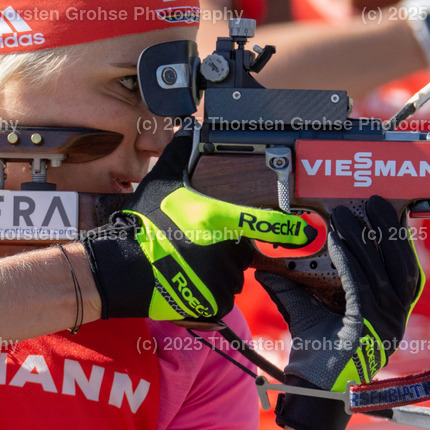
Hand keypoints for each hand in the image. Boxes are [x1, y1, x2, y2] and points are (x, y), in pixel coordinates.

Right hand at [82, 132, 314, 321]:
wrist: (121, 270)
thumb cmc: (142, 225)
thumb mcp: (160, 181)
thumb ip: (181, 152)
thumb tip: (192, 126)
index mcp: (215, 218)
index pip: (262, 223)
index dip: (289, 228)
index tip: (307, 231)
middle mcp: (222, 251)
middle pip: (242, 249)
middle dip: (227, 246)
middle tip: (197, 242)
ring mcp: (218, 280)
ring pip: (232, 274)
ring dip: (218, 269)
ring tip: (189, 261)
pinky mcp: (211, 304)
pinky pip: (221, 296)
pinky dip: (209, 291)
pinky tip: (188, 280)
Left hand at [256, 196, 422, 429]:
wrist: (313, 389)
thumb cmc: (316, 355)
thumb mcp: (307, 312)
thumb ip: (292, 287)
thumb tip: (267, 266)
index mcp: (390, 312)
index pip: (404, 269)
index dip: (399, 239)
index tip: (388, 212)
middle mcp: (395, 318)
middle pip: (401, 265)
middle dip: (389, 230)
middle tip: (375, 201)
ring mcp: (387, 325)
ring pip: (383, 272)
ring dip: (367, 240)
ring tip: (349, 214)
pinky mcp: (370, 329)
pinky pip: (361, 286)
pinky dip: (350, 260)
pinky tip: (338, 241)